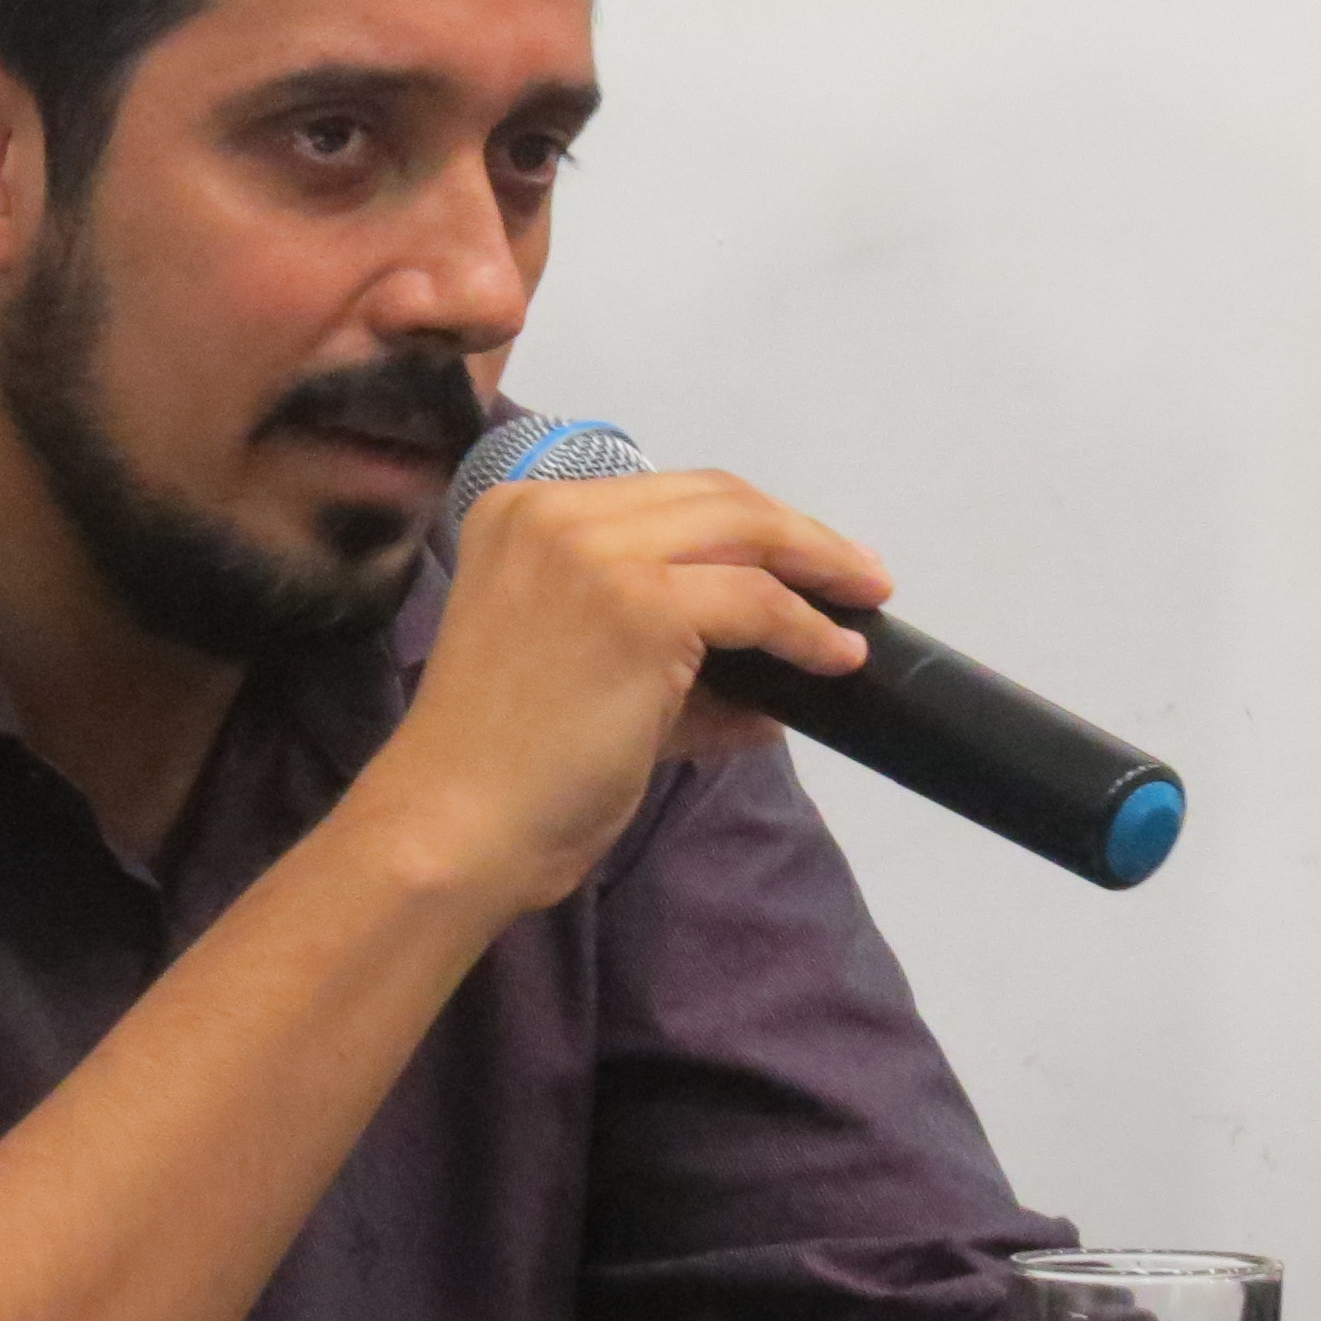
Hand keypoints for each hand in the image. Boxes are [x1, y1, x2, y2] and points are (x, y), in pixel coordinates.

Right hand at [358, 469, 886, 912]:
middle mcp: (553, 512)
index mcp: (521, 512)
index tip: (801, 553)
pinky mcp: (640, 605)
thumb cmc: (504, 767)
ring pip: (745, 532)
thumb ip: (663, 655)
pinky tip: (837, 656)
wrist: (456, 824)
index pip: (663, 495)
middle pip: (713, 496)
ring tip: (864, 599)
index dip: (745, 521)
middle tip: (856, 571)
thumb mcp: (579, 673)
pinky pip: (756, 603)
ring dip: (819, 566)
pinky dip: (807, 628)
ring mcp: (596, 553)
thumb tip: (769, 672)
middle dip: (797, 533)